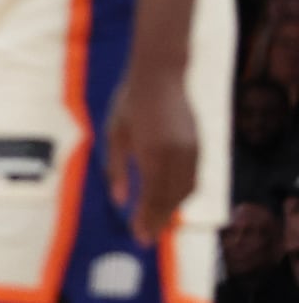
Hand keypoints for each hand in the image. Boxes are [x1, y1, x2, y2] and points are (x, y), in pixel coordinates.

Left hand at [105, 67, 197, 243]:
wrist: (161, 76)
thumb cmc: (129, 103)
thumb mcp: (115, 133)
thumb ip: (116, 169)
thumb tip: (118, 201)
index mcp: (152, 152)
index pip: (151, 196)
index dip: (145, 218)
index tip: (137, 236)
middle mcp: (176, 156)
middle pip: (170, 198)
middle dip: (158, 220)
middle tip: (145, 238)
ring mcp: (191, 151)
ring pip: (185, 192)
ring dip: (171, 210)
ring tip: (155, 223)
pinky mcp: (199, 147)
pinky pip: (193, 180)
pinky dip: (182, 195)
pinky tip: (170, 201)